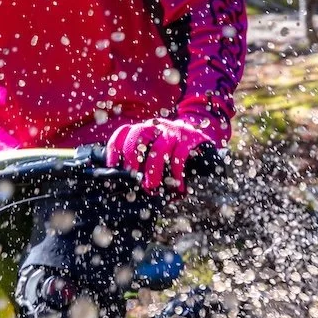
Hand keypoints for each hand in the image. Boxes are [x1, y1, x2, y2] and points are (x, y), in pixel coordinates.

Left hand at [105, 116, 220, 192]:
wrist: (204, 146)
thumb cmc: (174, 157)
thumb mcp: (157, 160)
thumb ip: (144, 169)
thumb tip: (130, 190)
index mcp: (145, 130)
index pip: (124, 132)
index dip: (115, 148)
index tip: (112, 167)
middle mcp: (157, 127)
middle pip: (138, 133)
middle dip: (132, 156)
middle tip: (133, 177)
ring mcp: (174, 131)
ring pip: (158, 148)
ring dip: (153, 170)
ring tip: (153, 187)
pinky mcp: (191, 138)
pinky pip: (180, 154)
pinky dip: (177, 172)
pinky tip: (178, 185)